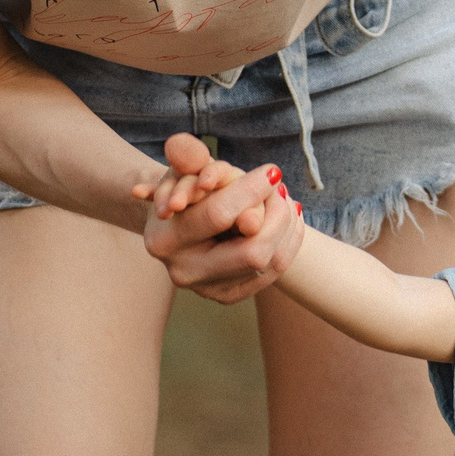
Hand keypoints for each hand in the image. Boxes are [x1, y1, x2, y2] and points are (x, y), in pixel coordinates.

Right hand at [132, 132, 304, 303]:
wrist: (175, 224)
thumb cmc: (183, 188)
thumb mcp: (182, 167)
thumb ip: (190, 160)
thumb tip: (210, 178)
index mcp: (164, 240)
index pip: (218, 215)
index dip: (250, 190)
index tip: (272, 171)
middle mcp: (184, 272)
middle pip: (253, 251)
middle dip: (276, 215)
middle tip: (280, 187)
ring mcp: (208, 290)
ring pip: (270, 262)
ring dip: (286, 226)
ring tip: (285, 197)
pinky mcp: (229, 295)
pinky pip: (275, 270)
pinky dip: (288, 240)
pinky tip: (289, 217)